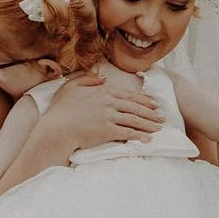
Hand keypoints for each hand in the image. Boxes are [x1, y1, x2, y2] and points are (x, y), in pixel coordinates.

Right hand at [44, 71, 165, 148]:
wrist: (56, 128)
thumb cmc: (61, 109)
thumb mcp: (71, 87)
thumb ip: (87, 79)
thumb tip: (103, 78)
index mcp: (103, 91)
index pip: (129, 95)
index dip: (144, 100)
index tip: (154, 104)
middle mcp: (109, 102)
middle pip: (135, 107)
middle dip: (151, 113)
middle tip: (162, 117)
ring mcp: (109, 117)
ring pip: (134, 120)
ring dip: (149, 124)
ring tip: (159, 128)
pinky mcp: (108, 131)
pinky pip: (128, 133)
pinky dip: (139, 136)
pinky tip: (148, 139)